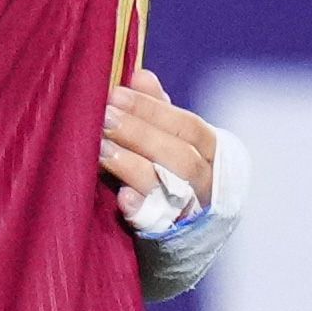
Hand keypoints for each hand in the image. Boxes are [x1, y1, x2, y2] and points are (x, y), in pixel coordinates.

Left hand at [102, 67, 216, 227]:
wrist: (182, 233)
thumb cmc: (171, 172)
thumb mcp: (169, 138)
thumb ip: (156, 110)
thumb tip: (140, 74)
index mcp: (211, 154)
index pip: (188, 127)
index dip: (152, 110)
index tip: (116, 93)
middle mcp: (205, 183)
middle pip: (180, 156)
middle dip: (139, 134)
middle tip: (103, 116)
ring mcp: (188, 211)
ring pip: (167, 186)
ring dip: (131, 164)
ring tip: (100, 147)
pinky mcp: (167, 235)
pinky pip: (155, 223)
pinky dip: (138, 208)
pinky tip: (121, 198)